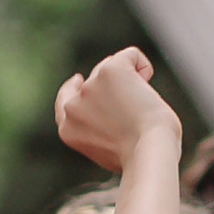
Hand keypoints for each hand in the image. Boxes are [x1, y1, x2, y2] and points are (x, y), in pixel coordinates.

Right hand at [53, 45, 179, 176]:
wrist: (149, 151)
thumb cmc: (139, 158)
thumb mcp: (109, 150)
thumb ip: (99, 130)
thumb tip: (113, 112)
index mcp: (68, 130)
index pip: (63, 101)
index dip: (72, 88)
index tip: (79, 79)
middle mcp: (73, 106)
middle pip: (93, 81)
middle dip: (113, 88)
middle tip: (134, 111)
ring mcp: (90, 87)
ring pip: (112, 67)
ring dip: (131, 82)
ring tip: (143, 108)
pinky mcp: (110, 70)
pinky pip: (131, 55)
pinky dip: (144, 67)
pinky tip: (149, 90)